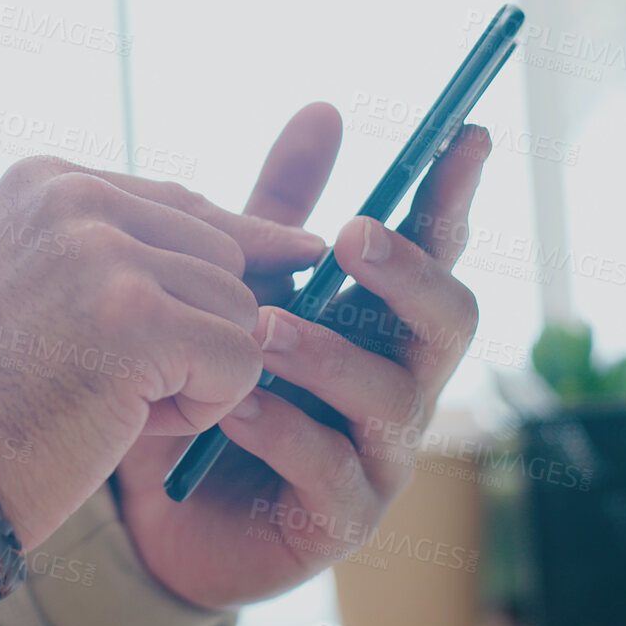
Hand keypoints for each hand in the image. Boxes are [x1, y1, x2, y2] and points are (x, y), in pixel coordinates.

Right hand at [0, 155, 325, 549]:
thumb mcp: (57, 293)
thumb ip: (146, 250)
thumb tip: (301, 241)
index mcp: (46, 178)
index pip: (185, 208)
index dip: (197, 282)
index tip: (153, 342)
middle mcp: (72, 196)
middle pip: (223, 254)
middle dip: (192, 331)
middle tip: (109, 381)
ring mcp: (101, 253)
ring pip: (239, 307)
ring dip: (197, 374)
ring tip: (111, 401)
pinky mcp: (136, 317)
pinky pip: (240, 356)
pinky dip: (204, 408)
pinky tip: (130, 423)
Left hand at [114, 103, 488, 608]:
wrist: (159, 511)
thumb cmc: (215, 385)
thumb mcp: (238, 290)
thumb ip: (281, 211)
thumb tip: (325, 107)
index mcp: (386, 321)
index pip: (439, 250)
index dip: (456, 194)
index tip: (467, 132)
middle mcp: (403, 382)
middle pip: (451, 321)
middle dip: (411, 275)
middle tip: (356, 237)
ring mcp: (381, 453)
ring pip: (392, 396)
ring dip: (329, 355)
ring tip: (263, 328)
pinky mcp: (341, 517)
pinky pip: (329, 467)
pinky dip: (280, 429)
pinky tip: (230, 404)